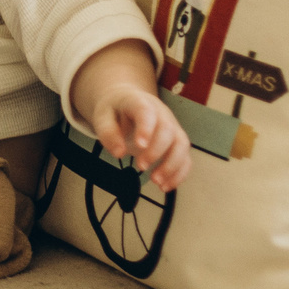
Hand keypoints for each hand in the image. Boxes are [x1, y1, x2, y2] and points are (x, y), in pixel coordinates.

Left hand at [69, 41, 192, 191]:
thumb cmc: (115, 110)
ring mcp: (172, 127)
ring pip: (182, 145)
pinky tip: (165, 186)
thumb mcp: (102, 117)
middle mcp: (162, 114)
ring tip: (156, 181)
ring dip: (172, 165)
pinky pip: (185, 158)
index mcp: (141, 102)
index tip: (139, 146)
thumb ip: (108, 133)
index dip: (146, 128)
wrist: (126, 102)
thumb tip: (119, 152)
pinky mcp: (176, 142)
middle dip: (157, 151)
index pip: (147, 111)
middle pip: (168, 130)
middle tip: (141, 166)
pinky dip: (179, 174)